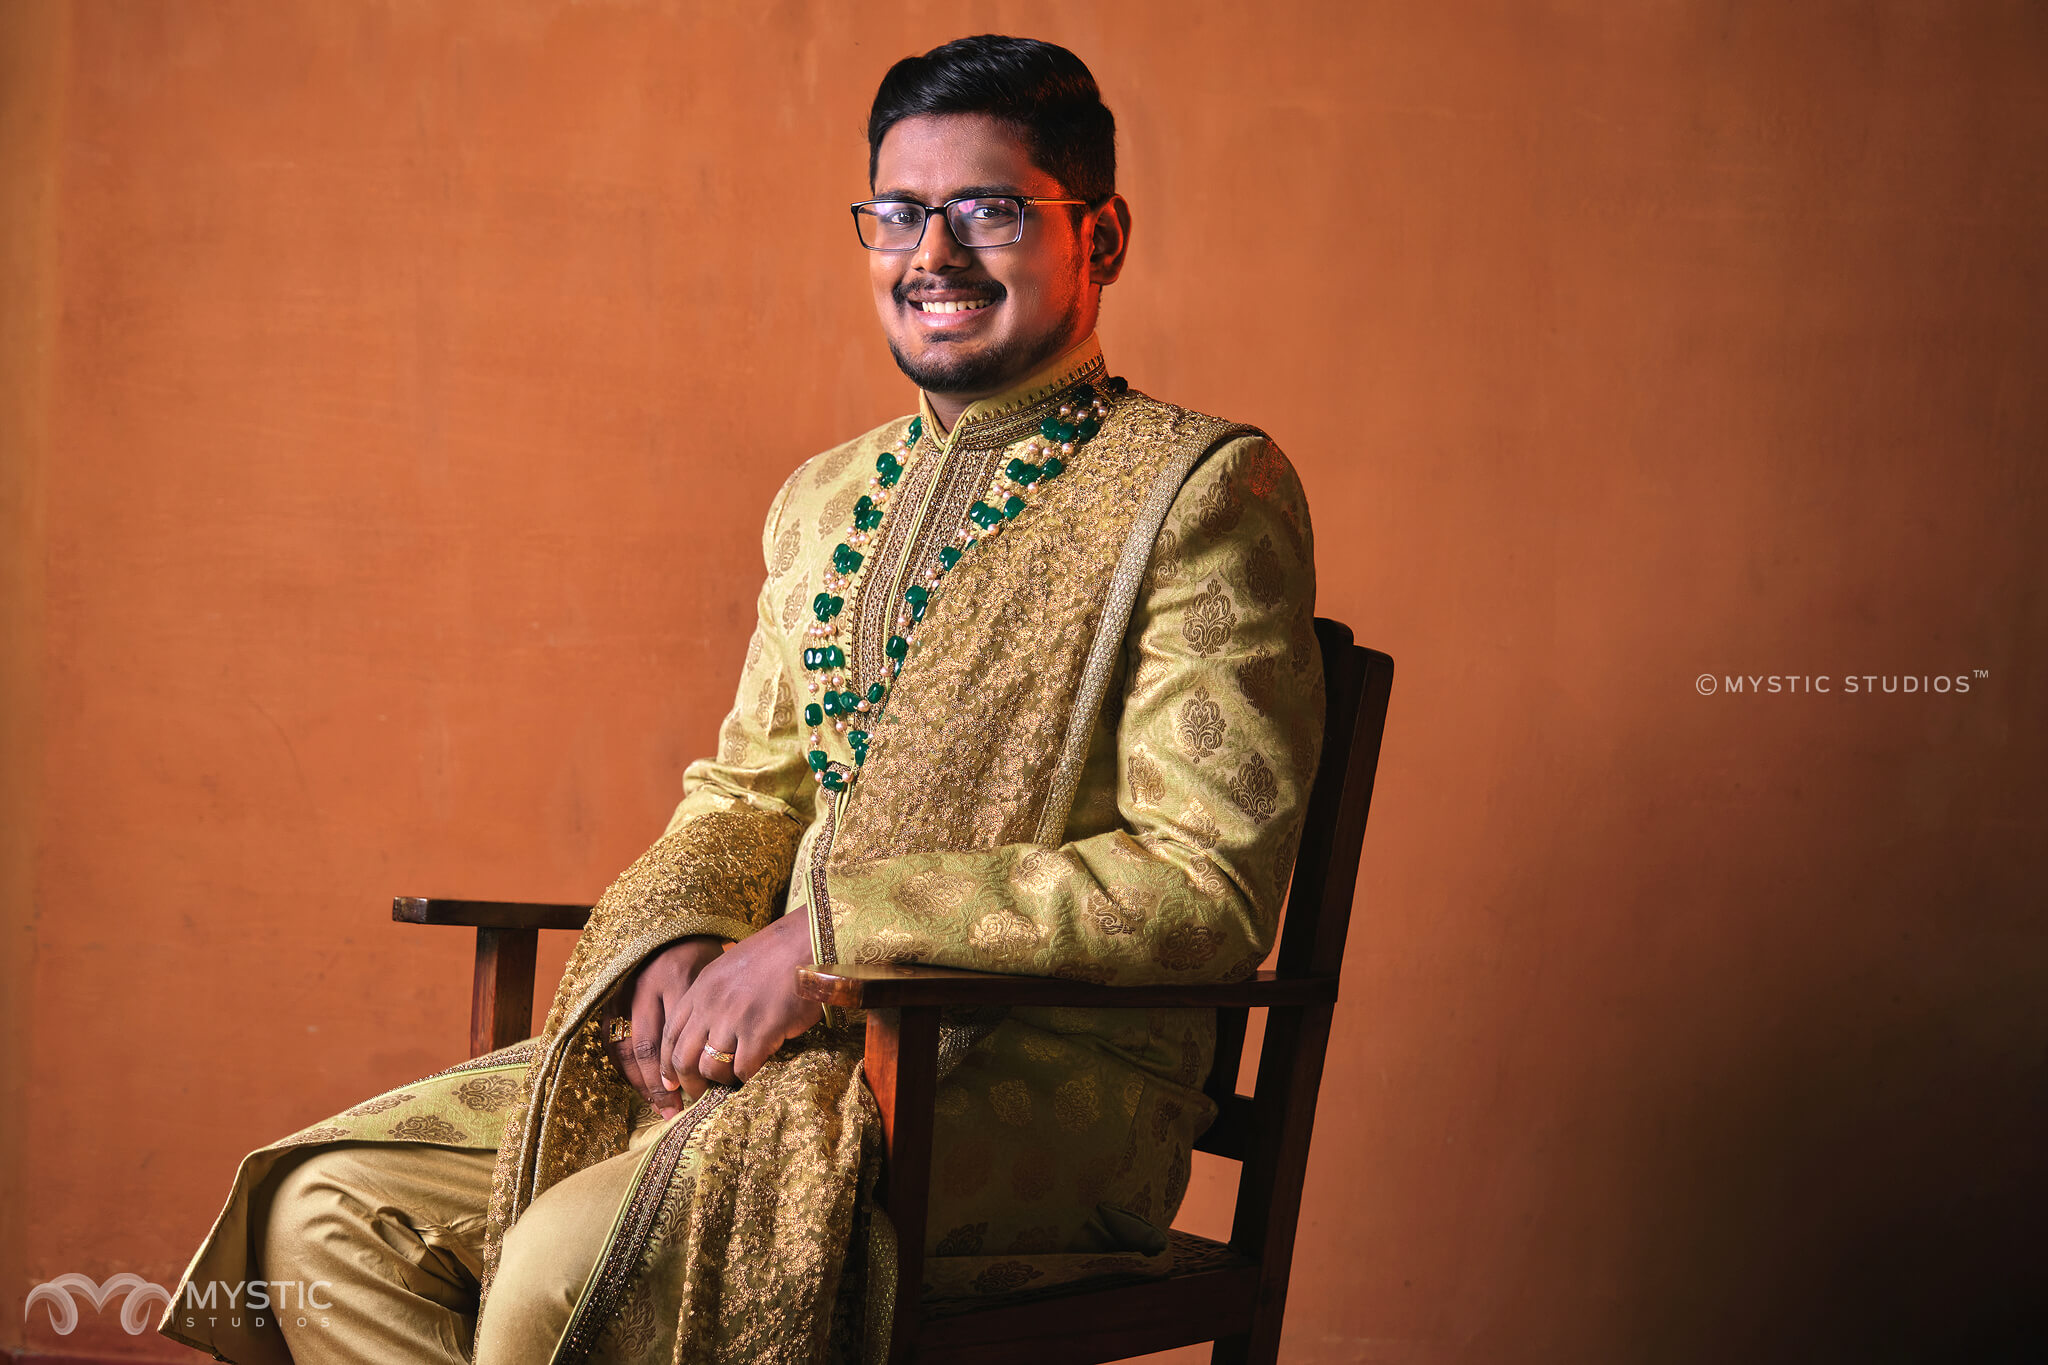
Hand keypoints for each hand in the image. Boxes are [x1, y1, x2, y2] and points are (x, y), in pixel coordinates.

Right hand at [602, 935, 726, 1117]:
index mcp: (679, 976)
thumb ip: (719, 1010)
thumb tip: (732, 1058)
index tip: (704, 1091)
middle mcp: (646, 987)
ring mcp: (623, 995)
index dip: (690, 1065)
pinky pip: (612, 1044)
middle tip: (677, 1110)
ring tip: (660, 1106)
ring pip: (628, 1048)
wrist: (669, 932)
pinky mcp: (609, 1001)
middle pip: (651, 1045)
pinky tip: (642, 1088)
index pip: (683, 1031)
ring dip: (642, 1083)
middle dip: (663, 1083)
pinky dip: (627, 1070)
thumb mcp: (717, 974)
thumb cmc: (702, 957)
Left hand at [661, 912, 822, 1099]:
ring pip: (709, 1068)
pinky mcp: (759, 1032)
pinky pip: (742, 1069)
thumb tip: (710, 1029)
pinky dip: (746, 1077)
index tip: (671, 1080)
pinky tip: (755, 1072)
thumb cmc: (777, 955)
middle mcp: (710, 1004)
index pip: (670, 1033)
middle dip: (688, 1081)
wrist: (807, 943)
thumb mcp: (731, 967)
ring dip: (720, 1080)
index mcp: (701, 988)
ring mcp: (733, 1019)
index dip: (667, 1062)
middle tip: (697, 1094)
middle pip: (682, 1056)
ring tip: (733, 1079)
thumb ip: (715, 996)